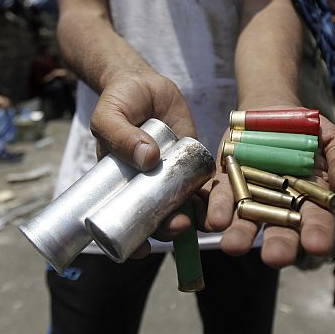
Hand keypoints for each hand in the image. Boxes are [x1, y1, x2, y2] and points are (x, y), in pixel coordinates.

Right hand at [89, 71, 197, 257]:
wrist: (144, 83)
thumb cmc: (118, 103)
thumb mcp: (110, 116)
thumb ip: (121, 135)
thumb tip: (147, 158)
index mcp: (120, 186)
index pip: (122, 223)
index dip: (131, 242)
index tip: (140, 250)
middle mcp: (146, 188)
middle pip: (157, 219)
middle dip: (168, 229)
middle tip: (179, 225)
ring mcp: (171, 178)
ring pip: (183, 207)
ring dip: (196, 219)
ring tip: (207, 222)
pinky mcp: (193, 164)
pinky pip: (203, 185)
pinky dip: (214, 197)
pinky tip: (225, 204)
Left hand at [199, 109, 334, 268]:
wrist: (269, 112)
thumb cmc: (305, 131)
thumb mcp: (330, 138)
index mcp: (311, 200)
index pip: (317, 221)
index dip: (318, 234)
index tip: (317, 246)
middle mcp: (280, 207)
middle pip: (281, 231)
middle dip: (279, 246)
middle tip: (275, 258)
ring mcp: (251, 198)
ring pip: (246, 222)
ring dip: (240, 236)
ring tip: (233, 246)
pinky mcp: (226, 185)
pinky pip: (221, 201)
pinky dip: (217, 211)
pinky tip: (215, 220)